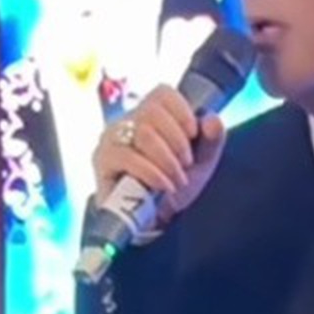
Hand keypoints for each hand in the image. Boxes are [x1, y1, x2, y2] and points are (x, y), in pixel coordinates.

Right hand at [92, 85, 226, 225]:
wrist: (154, 220)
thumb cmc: (176, 183)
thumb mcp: (201, 162)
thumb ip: (212, 139)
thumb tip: (212, 119)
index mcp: (152, 113)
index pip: (162, 93)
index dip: (182, 111)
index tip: (194, 134)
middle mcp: (128, 120)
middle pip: (152, 112)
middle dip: (177, 141)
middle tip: (186, 164)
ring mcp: (111, 138)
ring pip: (143, 134)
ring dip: (167, 160)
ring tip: (177, 180)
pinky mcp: (102, 160)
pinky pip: (127, 157)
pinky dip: (152, 172)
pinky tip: (164, 186)